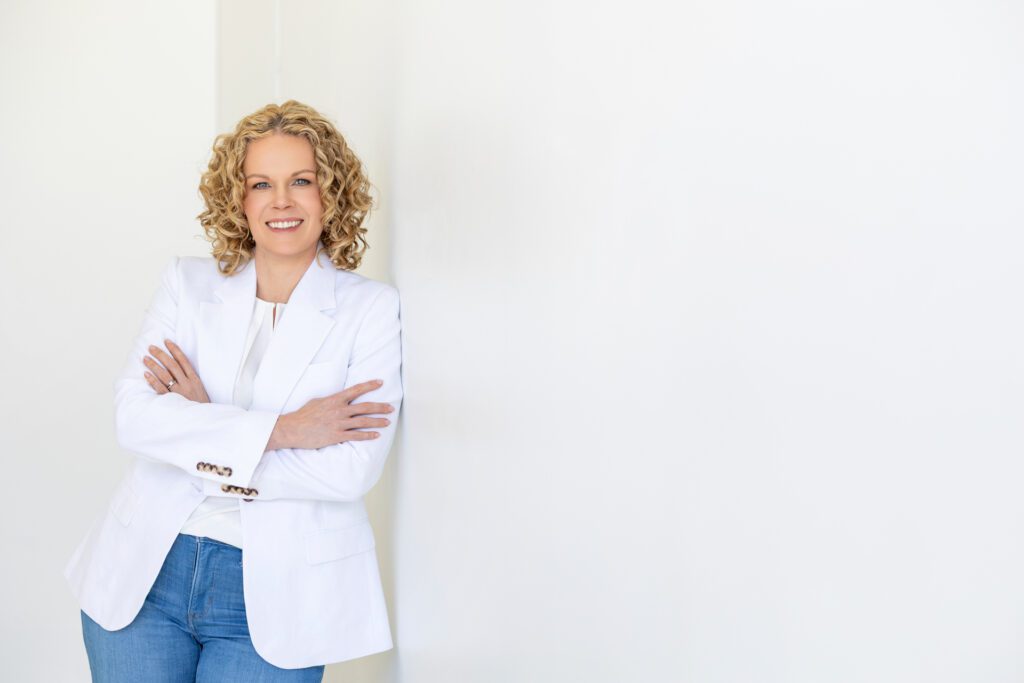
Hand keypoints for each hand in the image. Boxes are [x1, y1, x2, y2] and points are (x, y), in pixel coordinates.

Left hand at [143, 339, 210, 403]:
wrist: (204, 420)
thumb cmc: (200, 405)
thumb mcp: (200, 390)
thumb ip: (190, 379)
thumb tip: (178, 369)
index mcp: (195, 379)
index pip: (184, 360)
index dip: (175, 350)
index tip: (167, 341)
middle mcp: (187, 383)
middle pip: (172, 365)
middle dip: (161, 354)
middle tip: (151, 347)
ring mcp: (179, 392)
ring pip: (165, 375)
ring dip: (154, 365)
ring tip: (145, 358)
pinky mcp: (172, 401)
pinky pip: (160, 389)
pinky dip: (153, 381)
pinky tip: (146, 374)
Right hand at [273, 380, 392, 450]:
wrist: (292, 429)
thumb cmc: (303, 415)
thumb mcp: (317, 401)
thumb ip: (331, 400)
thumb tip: (340, 399)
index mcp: (335, 399)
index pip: (356, 389)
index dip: (370, 385)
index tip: (380, 383)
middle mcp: (339, 410)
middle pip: (365, 407)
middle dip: (380, 407)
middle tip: (391, 407)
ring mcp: (339, 423)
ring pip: (363, 421)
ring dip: (378, 421)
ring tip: (387, 421)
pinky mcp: (336, 436)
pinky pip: (356, 436)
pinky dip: (368, 436)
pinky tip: (376, 435)